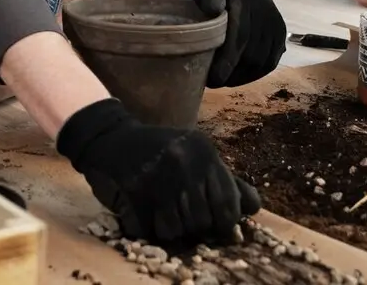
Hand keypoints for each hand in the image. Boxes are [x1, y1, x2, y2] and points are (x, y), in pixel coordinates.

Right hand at [56, 98, 260, 246]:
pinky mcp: (136, 190)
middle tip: (187, 218)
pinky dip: (152, 228)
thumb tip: (252, 209)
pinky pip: (153, 229)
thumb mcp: (198, 155)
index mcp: (205, 152)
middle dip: (197, 227)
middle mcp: (185, 162)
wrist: (114, 137)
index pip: (229, 205)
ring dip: (172, 229)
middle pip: (203, 222)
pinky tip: (149, 213)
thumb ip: (227, 180)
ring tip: (166, 213)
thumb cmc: (164, 149)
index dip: (226, 223)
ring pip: (179, 230)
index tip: (218, 226)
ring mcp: (159, 176)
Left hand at [192, 0, 285, 87]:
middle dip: (232, 73)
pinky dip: (256, 73)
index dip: (226, 62)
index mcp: (245, 2)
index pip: (239, 38)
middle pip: (251, 54)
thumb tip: (214, 10)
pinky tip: (240, 76)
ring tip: (225, 80)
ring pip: (261, 61)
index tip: (212, 79)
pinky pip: (271, 61)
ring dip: (243, 77)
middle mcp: (265, 14)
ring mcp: (276, 25)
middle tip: (213, 82)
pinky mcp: (281, 33)